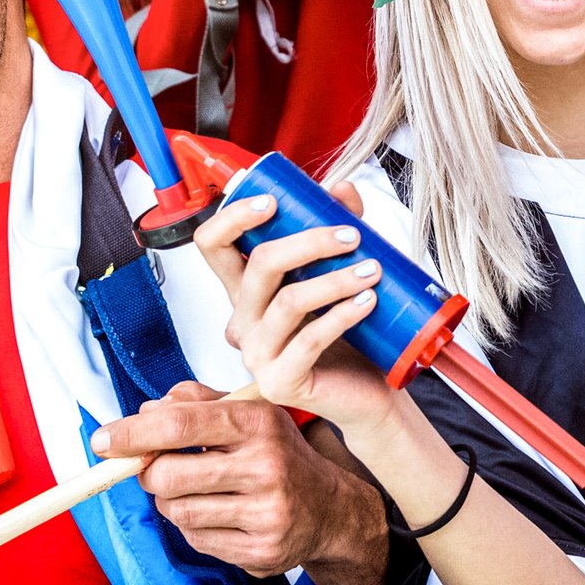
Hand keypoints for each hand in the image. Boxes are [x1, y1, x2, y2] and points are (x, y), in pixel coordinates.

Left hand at [92, 379, 388, 577]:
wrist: (331, 510)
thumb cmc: (280, 456)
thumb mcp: (246, 413)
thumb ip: (193, 404)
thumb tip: (143, 413)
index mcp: (256, 422)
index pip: (180, 423)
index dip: (133, 433)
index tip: (104, 441)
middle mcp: (265, 465)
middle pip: (168, 474)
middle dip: (150, 473)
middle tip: (157, 469)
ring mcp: (265, 512)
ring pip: (177, 511)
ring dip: (170, 502)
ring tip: (194, 491)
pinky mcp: (261, 550)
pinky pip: (197, 540)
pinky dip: (193, 527)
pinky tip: (215, 514)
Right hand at [187, 183, 402, 435]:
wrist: (368, 394)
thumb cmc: (350, 336)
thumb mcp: (341, 273)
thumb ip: (338, 230)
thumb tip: (341, 191)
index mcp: (247, 290)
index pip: (213, 245)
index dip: (233, 217)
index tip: (272, 200)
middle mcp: (243, 321)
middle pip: (259, 265)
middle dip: (308, 242)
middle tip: (349, 235)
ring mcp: (257, 354)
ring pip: (288, 301)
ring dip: (335, 279)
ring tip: (371, 270)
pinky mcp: (279, 382)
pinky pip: (309, 339)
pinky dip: (342, 315)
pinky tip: (368, 302)